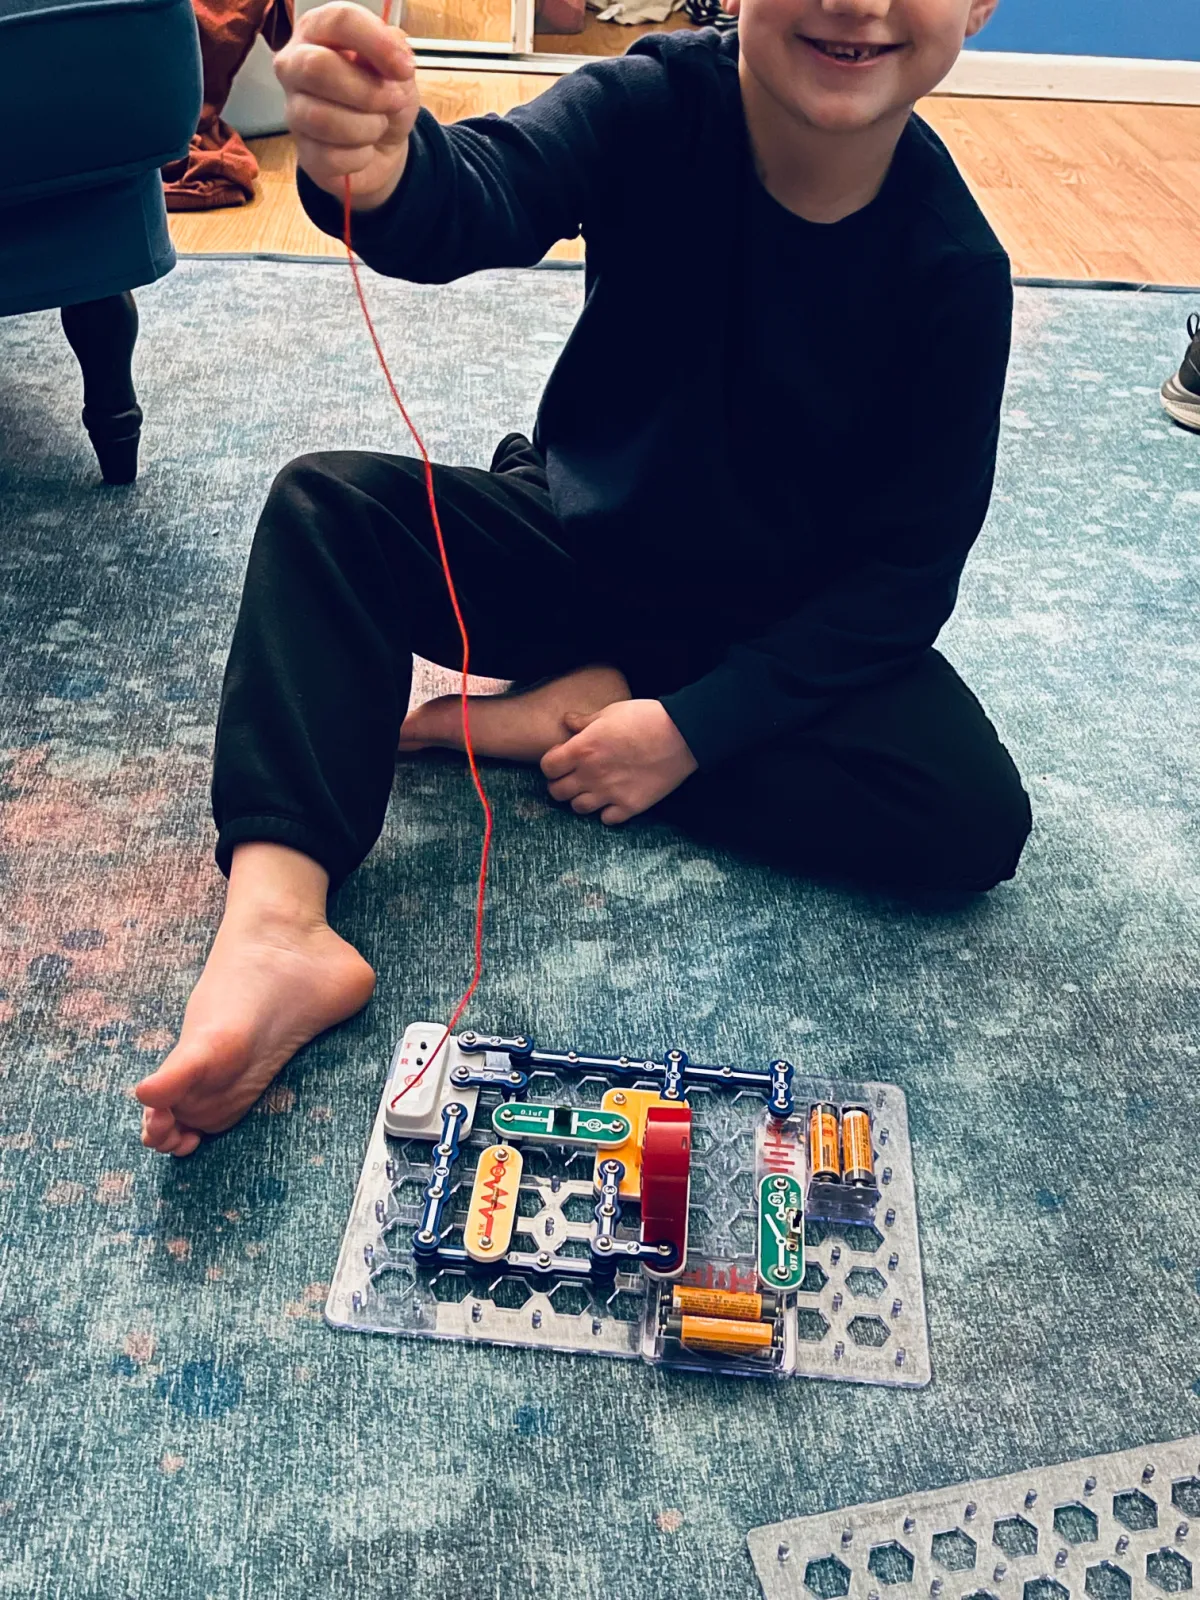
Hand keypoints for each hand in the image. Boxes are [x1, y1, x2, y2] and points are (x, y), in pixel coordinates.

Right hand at [276, 3, 419, 209]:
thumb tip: (394, 51)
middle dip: (367, 91)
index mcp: (318, 31)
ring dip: (366, 127)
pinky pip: (332, 157)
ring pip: (322, 119)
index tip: (404, 68)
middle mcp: (296, 66)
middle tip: (392, 101)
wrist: (383, 147)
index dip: (376, 43)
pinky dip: (361, 157)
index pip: (339, 20)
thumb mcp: (398, 69)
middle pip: (317, 68)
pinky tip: (363, 149)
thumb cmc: (384, 98)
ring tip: (378, 126)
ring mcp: (294, 110)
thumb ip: (395, 51)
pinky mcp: (303, 151)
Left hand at [541, 700, 698, 824]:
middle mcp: (591, 775)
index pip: (548, 768)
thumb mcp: (610, 712)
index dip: (552, 764)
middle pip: (557, 792)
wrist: (682, 734)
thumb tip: (567, 721)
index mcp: (582, 749)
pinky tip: (614, 799)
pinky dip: (607, 812)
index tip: (562, 759)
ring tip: (593, 789)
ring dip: (582, 799)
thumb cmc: (645, 717)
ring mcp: (610, 793)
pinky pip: (607, 819)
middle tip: (573, 777)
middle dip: (561, 784)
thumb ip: (584, 721)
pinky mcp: (630, 806)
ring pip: (579, 808)